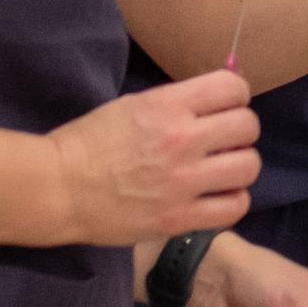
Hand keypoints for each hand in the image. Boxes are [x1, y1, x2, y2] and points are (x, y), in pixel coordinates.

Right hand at [51, 70, 260, 243]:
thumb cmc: (90, 142)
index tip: (225, 108)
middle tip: (224, 142)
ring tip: (223, 171)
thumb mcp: (133, 105)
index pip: (233, 88)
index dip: (235, 97)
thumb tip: (214, 102)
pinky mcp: (179, 218)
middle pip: (248, 126)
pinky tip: (217, 198)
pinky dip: (232, 201)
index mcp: (167, 105)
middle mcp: (181, 139)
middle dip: (240, 131)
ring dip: (240, 166)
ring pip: (248, 167)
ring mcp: (183, 182)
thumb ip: (176, 104)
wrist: (59, 188)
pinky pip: (234, 207)